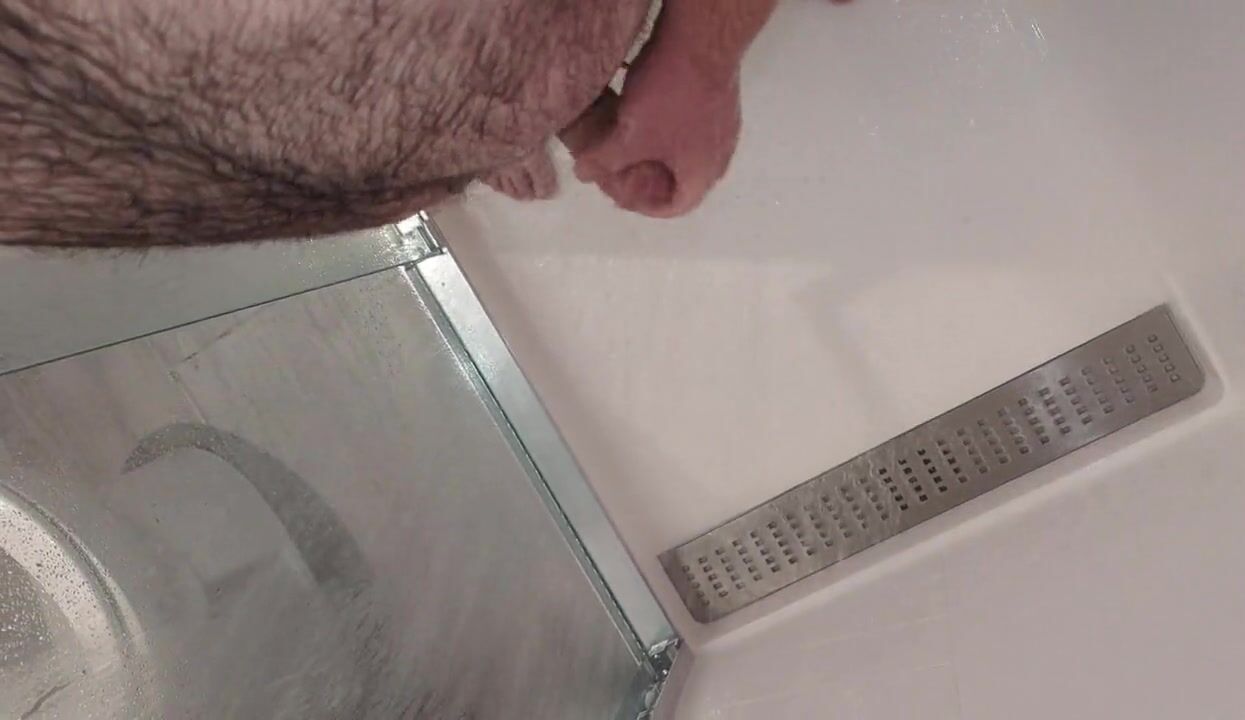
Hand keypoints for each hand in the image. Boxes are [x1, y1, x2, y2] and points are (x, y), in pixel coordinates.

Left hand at [569, 38, 742, 217]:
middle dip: (647, 178)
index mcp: (702, 173)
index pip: (676, 207)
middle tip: (620, 168)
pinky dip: (667, 129)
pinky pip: (692, 128)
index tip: (621, 193)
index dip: (644, 206)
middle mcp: (720, 155)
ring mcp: (724, 126)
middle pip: (681, 180)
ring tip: (628, 140)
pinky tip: (645, 112)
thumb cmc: (669, 100)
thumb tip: (583, 173)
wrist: (702, 40)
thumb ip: (605, 159)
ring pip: (686, 152)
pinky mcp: (719, 101)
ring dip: (657, 151)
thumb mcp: (629, 135)